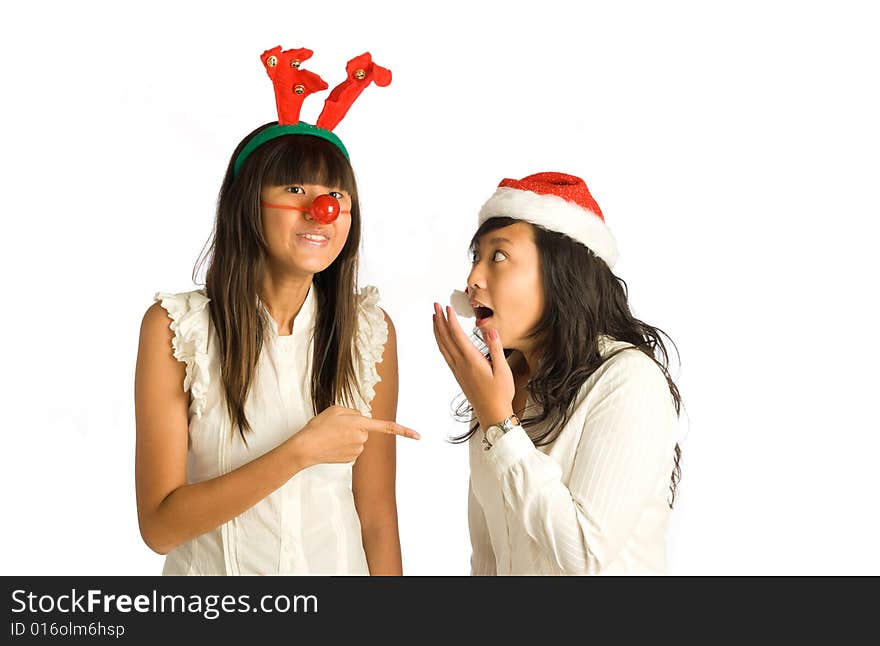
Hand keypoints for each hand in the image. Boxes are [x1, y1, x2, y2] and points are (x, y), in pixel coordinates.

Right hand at [290, 405, 419, 467]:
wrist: (305, 448)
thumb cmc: (318, 427)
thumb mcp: (335, 409)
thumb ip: (353, 411)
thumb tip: (362, 418)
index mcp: (360, 423)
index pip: (386, 427)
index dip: (404, 431)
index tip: (418, 436)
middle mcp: (362, 438)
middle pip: (365, 429)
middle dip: (355, 427)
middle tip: (336, 427)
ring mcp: (357, 450)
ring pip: (359, 439)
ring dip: (348, 436)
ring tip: (332, 436)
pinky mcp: (351, 459)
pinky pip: (353, 448)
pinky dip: (344, 446)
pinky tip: (333, 445)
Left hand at [432, 302, 514, 428]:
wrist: (492, 413)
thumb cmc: (500, 394)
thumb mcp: (503, 370)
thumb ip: (496, 349)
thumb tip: (490, 331)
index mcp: (472, 360)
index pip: (457, 335)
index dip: (451, 320)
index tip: (447, 307)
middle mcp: (461, 364)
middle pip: (446, 338)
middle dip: (439, 320)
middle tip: (435, 306)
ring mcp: (457, 370)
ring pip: (442, 346)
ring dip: (437, 330)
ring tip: (434, 318)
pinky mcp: (458, 374)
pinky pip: (445, 354)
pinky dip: (440, 343)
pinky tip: (441, 339)